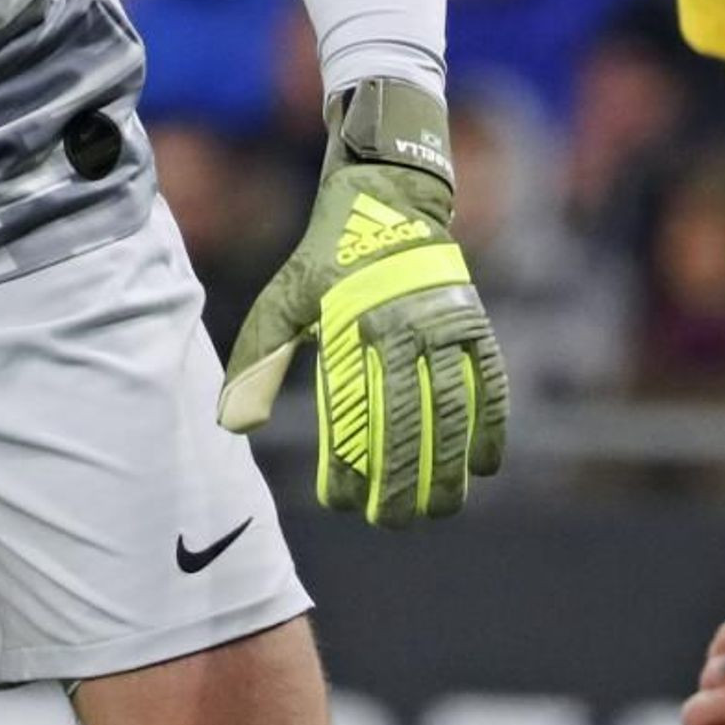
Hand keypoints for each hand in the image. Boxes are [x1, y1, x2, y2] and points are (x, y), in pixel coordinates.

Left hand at [216, 78, 508, 523]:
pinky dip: (491, 427)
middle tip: (390, 523)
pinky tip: (484, 468)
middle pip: (402, 419)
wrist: (387, 201)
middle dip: (398, 479)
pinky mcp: (474, 323)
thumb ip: (259, 363)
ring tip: (437, 512)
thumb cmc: (325, 262)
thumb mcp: (283, 302)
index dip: (345, 461)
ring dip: (446, 467)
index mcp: (346, 324)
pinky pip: (490, 385)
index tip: (340, 503)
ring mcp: (443, 325)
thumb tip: (233, 426)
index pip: (347, 409)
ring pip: (450, 410)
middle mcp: (399, 326)